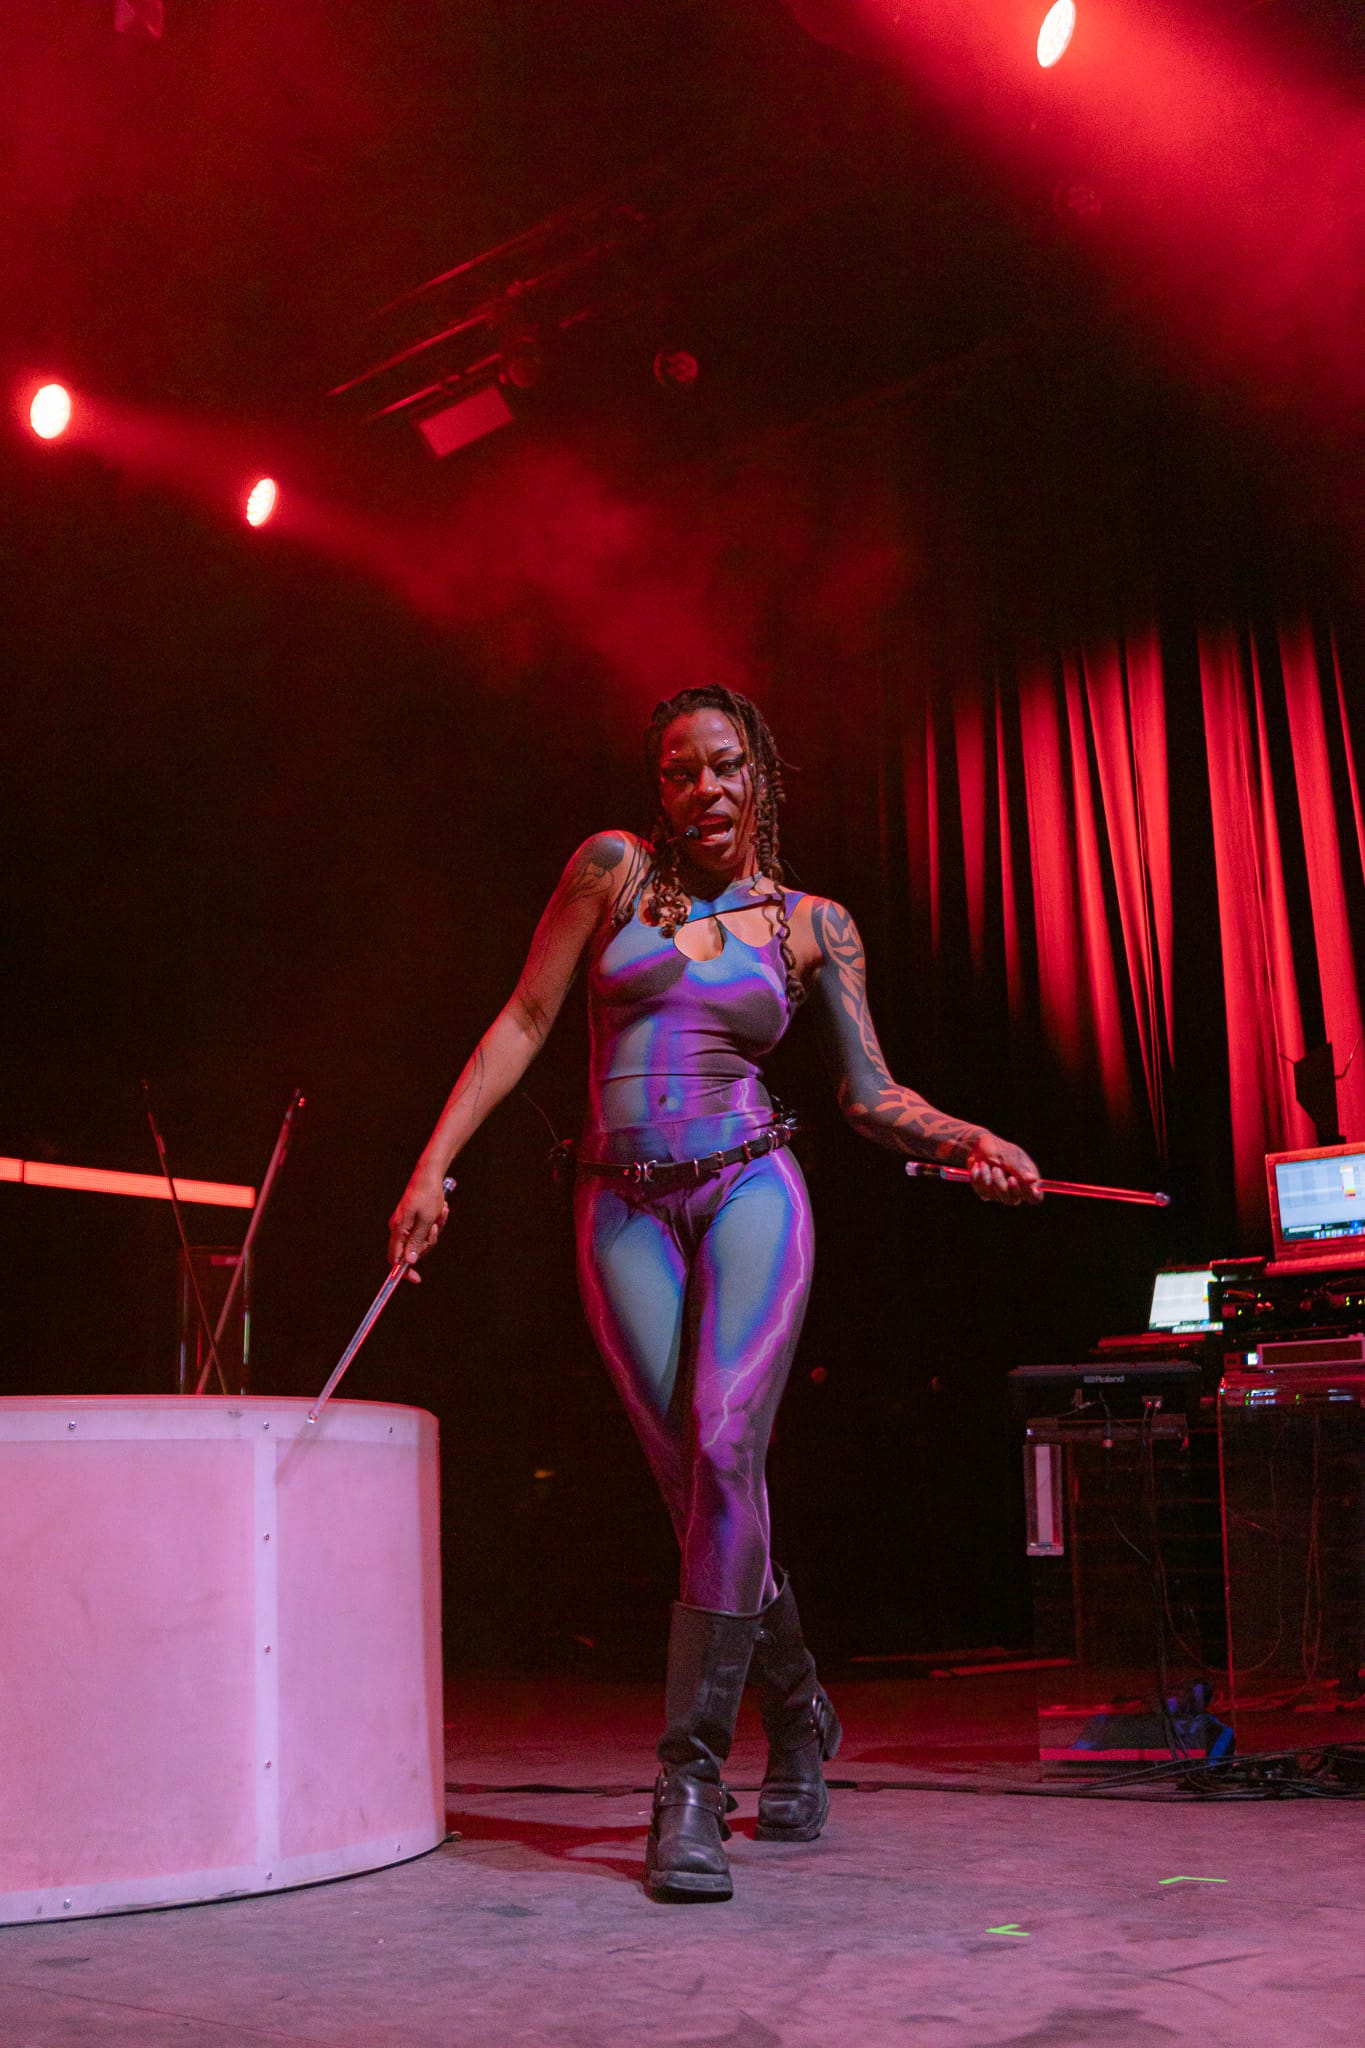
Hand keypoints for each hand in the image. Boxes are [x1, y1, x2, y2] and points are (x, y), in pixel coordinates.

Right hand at [387, 1165, 450, 1280]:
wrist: (429, 1175)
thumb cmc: (428, 1196)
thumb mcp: (426, 1221)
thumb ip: (416, 1242)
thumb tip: (408, 1263)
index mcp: (398, 1229)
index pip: (395, 1259)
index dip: (404, 1272)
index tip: (417, 1279)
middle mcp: (398, 1228)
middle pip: (412, 1251)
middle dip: (428, 1242)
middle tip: (436, 1227)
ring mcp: (405, 1224)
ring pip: (421, 1240)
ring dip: (435, 1230)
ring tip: (441, 1212)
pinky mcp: (413, 1219)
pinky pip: (424, 1230)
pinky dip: (435, 1223)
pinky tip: (441, 1210)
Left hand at [965, 1132, 1043, 1205]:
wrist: (977, 1145)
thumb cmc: (998, 1148)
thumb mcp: (1009, 1157)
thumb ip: (1020, 1170)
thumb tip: (1033, 1179)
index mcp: (1027, 1179)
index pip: (1035, 1198)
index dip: (1029, 1195)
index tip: (1014, 1182)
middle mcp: (1016, 1189)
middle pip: (1013, 1199)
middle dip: (1001, 1183)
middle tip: (996, 1169)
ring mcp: (1001, 1192)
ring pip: (996, 1196)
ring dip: (987, 1177)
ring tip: (985, 1163)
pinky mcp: (987, 1193)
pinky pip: (982, 1192)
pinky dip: (978, 1177)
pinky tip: (978, 1166)